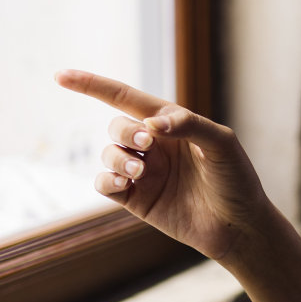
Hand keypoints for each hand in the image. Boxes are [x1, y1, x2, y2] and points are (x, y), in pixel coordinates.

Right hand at [55, 69, 273, 262]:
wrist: (240, 225)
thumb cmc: (236, 179)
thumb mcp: (221, 144)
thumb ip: (188, 125)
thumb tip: (150, 122)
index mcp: (172, 123)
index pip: (127, 99)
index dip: (93, 86)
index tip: (61, 75)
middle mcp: (154, 145)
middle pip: (117, 126)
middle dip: (125, 131)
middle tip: (147, 144)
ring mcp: (143, 172)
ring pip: (109, 154)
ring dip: (118, 158)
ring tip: (140, 171)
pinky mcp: (136, 199)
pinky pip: (105, 184)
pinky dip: (107, 180)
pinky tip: (124, 183)